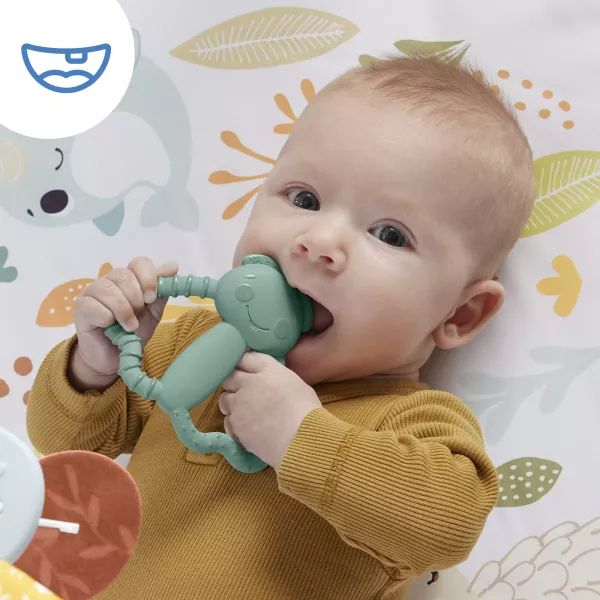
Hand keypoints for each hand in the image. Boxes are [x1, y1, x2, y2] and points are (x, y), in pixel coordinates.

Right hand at [69, 256, 177, 390]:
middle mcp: (110, 280)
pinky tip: (109, 326)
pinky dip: (106, 318)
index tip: (151, 299)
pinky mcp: (81, 306)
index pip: (140, 263)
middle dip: (136, 300)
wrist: (116, 356)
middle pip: (124, 275)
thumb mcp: (154, 311)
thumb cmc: (134, 331)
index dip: (148, 279)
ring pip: (109, 289)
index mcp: (130, 278)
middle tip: (137, 316)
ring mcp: (93, 291)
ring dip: (123, 311)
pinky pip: (94, 305)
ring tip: (128, 326)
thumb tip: (173, 266)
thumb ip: (163, 290)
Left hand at [218, 351, 321, 470]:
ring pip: (224, 399)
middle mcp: (248, 383)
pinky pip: (227, 420)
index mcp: (267, 369)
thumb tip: (269, 381)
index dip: (244, 364)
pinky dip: (234, 423)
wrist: (300, 439)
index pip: (246, 358)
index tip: (245, 369)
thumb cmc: (305, 411)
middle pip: (230, 377)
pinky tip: (247, 427)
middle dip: (234, 383)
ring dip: (231, 402)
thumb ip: (276, 377)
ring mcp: (238, 404)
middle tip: (244, 391)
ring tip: (244, 411)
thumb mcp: (295, 383)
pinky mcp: (235, 425)